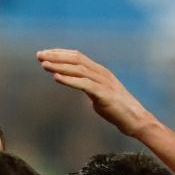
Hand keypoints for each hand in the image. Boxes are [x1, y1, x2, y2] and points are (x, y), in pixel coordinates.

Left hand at [36, 48, 155, 137]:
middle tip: (39, 55)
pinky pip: (84, 84)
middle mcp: (101, 73)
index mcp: (100, 72)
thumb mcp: (99, 95)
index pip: (78, 57)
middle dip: (56, 56)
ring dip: (60, 66)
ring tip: (44, 65)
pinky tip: (56, 78)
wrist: (136, 120)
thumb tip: (79, 86)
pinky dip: (69, 80)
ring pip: (78, 70)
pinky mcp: (104, 94)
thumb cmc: (117, 110)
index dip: (60, 54)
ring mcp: (103, 83)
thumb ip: (88, 87)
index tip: (45, 54)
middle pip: (76, 59)